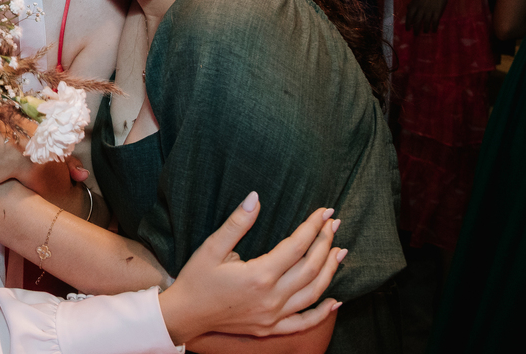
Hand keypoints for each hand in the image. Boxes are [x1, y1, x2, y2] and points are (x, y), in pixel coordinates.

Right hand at [159, 194, 342, 342]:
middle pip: (310, 268)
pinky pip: (303, 322)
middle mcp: (272, 297)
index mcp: (259, 275)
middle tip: (334, 224)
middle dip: (325, 243)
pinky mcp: (270, 327)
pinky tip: (335, 302)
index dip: (312, 226)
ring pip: (313, 293)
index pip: (296, 246)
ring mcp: (273, 316)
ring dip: (330, 271)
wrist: (185, 314)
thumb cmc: (196, 278)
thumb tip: (255, 197)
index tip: (324, 211)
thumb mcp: (212, 247)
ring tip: (340, 251)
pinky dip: (322, 313)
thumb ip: (237, 223)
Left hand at [405, 0, 451, 33]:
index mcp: (414, 5)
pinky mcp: (437, 11)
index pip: (409, 17)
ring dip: (425, 29)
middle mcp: (420, 9)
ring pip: (425, 23)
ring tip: (425, 32)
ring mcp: (429, 11)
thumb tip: (407, 11)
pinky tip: (434, 30)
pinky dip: (434, 27)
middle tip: (416, 34)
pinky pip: (435, 22)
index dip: (408, 24)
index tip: (408, 29)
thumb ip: (412, 5)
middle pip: (416, 22)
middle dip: (416, 29)